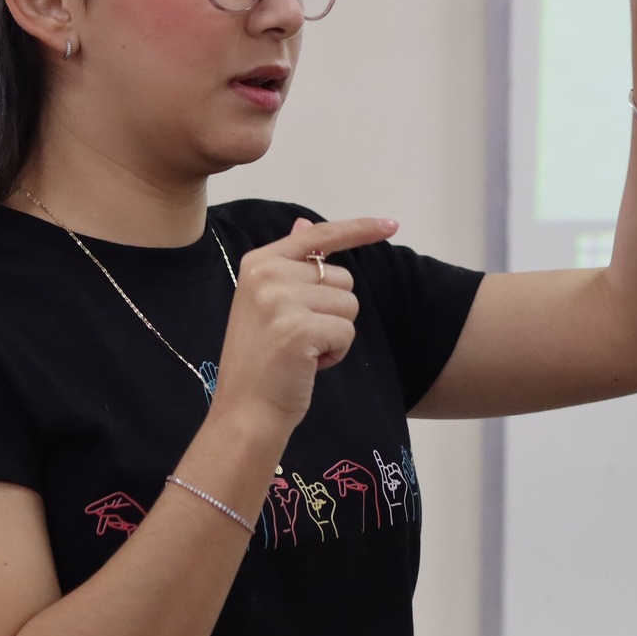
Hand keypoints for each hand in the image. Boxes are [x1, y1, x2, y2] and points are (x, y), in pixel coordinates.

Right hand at [210, 216, 393, 431]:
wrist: (244, 412)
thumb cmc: (262, 362)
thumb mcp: (269, 304)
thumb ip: (291, 263)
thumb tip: (305, 223)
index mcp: (259, 263)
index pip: (318, 235)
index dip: (360, 229)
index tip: (392, 224)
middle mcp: (267, 274)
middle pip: (342, 277)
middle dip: (332, 311)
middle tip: (298, 337)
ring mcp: (280, 300)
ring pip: (350, 305)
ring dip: (335, 333)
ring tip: (302, 351)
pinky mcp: (299, 328)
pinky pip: (347, 331)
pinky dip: (337, 353)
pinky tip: (308, 364)